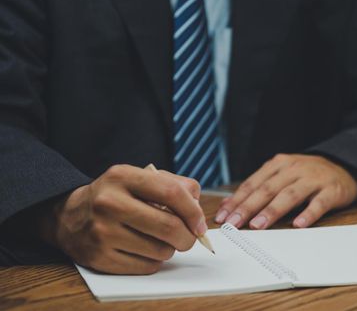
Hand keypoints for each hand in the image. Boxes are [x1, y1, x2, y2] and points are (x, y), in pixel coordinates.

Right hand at [38, 164, 205, 274]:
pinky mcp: (100, 257)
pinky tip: (144, 249)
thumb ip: (174, 185)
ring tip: (159, 239)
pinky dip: (154, 261)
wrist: (69, 215)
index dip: (194, 211)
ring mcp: (103, 232)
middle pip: (169, 226)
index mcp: (123, 176)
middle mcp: (110, 202)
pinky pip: (146, 266)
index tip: (200, 224)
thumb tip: (198, 210)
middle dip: (188, 237)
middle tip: (188, 238)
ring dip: (169, 249)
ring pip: (160, 250)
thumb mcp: (139, 178)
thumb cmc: (116, 195)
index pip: (171, 193)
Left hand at [215, 154, 356, 228]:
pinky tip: (299, 224)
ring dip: (272, 210)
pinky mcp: (331, 190)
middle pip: (267, 189)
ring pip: (290, 195)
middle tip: (234, 223)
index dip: (236, 200)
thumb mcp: (280, 175)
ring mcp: (313, 178)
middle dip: (248, 207)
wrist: (343, 167)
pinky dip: (308, 213)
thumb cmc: (306, 175)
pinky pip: (319, 203)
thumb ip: (257, 188)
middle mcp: (294, 169)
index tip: (223, 216)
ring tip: (258, 225)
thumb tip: (227, 204)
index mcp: (278, 164)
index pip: (253, 184)